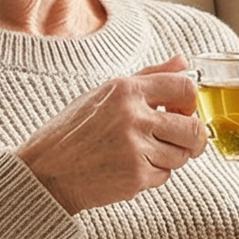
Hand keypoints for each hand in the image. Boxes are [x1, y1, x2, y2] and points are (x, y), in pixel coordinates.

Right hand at [17, 53, 205, 213]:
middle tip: (179, 143)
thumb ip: (149, 77)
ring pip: (181, 156)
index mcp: (126, 89)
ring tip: (141, 155)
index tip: (183, 113)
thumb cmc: (74, 131)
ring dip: (168, 159)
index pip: (185, 88)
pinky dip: (152, 176)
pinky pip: (164, 176)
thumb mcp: (106, 94)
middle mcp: (133, 116)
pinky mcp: (136, 176)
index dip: (191, 103)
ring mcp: (135, 147)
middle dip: (191, 140)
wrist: (46, 171)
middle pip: (193, 128)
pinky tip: (128, 169)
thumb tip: (184, 61)